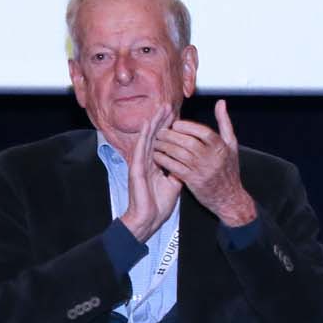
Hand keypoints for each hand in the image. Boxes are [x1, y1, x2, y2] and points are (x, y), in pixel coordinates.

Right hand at [119, 105, 183, 240]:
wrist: (148, 218)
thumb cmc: (158, 205)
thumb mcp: (173, 185)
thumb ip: (177, 172)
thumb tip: (185, 164)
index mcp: (155, 164)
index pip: (163, 141)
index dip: (169, 129)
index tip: (176, 115)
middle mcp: (147, 161)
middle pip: (155, 136)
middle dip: (162, 121)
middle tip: (168, 104)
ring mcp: (140, 163)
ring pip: (148, 138)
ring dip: (154, 123)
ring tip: (161, 109)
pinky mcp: (136, 168)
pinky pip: (141, 149)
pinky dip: (145, 136)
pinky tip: (149, 124)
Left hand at [153, 100, 256, 226]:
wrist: (229, 197)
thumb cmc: (229, 170)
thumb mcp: (231, 144)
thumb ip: (225, 123)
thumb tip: (221, 103)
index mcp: (221, 147)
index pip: (202, 132)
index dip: (186, 126)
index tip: (175, 125)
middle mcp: (211, 158)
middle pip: (187, 142)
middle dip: (170, 135)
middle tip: (160, 132)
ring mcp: (202, 170)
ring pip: (178, 154)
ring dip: (164, 147)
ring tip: (156, 142)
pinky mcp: (193, 181)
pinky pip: (174, 167)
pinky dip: (164, 160)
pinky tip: (158, 156)